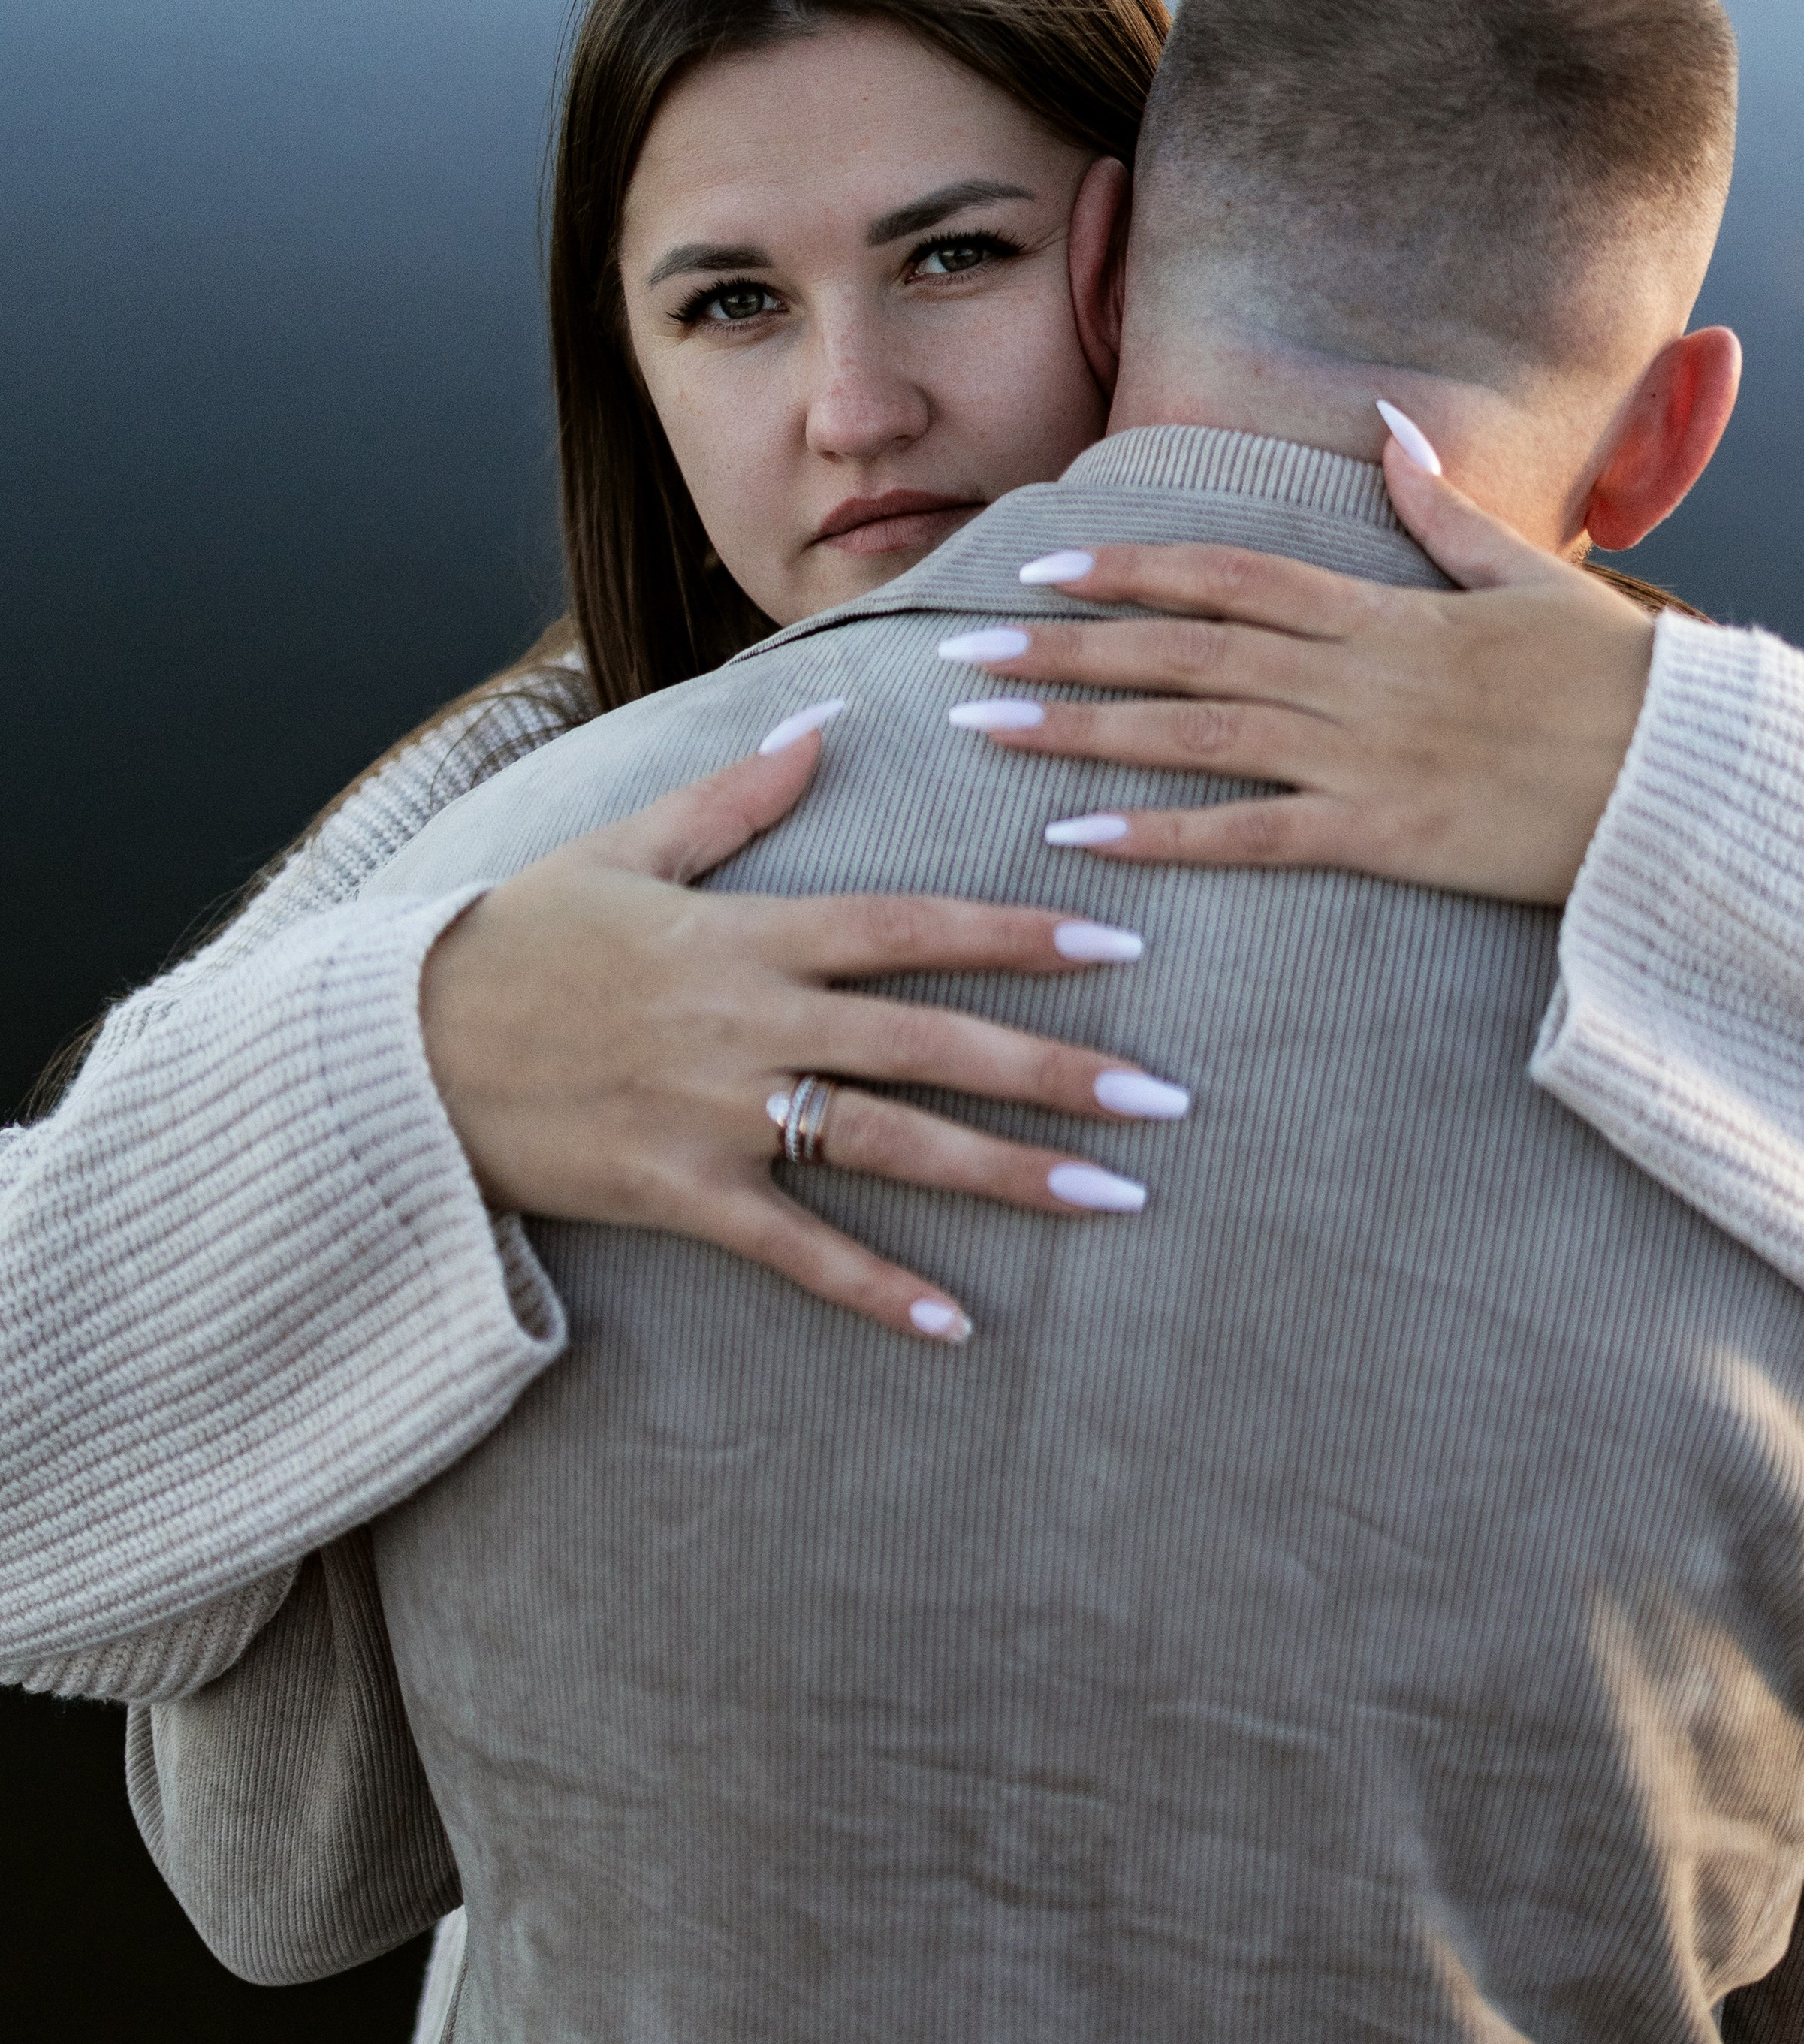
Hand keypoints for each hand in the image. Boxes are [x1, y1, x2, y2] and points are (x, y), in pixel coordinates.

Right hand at [419, 723, 1184, 1344]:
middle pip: (930, 1040)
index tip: (1117, 945)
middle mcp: (751, 1021)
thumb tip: (824, 719)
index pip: (911, 928)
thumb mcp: (622, 847)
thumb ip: (734, 794)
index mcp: (748, 933)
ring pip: (888, 1142)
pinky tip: (956, 1324)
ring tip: (1112, 1200)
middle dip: (1054, 1068)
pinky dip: (873, 1288)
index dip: (1018, 934)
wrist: (399, 1046)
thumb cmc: (515, 940)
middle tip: (1164, 1099)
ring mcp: (717, 1112)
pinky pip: (793, 1247)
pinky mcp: (678, 1193)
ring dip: (1006, 1173)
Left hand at [941, 439, 1662, 904]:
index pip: (1228, 577)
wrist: (1683, 773)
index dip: (1128, 569)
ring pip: (1195, 734)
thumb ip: (1442, 510)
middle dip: (1066, 651)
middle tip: (963, 656)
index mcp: (1381, 611)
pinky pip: (1252, 836)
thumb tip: (1388, 427)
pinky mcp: (1385, 836)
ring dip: (1082, 732)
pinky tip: (1078, 837)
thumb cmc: (1614, 681)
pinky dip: (1163, 835)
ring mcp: (1363, 755)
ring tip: (985, 732)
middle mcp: (1354, 675)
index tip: (1043, 569)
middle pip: (1182, 651)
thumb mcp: (1527, 576)